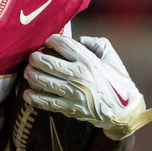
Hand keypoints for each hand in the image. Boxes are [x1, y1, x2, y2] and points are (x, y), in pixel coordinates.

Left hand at [23, 34, 151, 139]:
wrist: (123, 110)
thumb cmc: (116, 80)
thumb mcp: (111, 56)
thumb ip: (96, 43)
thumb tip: (79, 39)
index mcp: (89, 61)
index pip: (64, 44)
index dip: (52, 40)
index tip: (49, 41)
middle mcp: (79, 75)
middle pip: (47, 62)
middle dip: (35, 58)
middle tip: (33, 57)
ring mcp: (73, 93)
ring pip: (42, 81)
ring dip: (31, 75)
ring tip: (29, 72)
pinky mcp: (69, 108)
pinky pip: (45, 102)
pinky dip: (33, 97)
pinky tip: (28, 93)